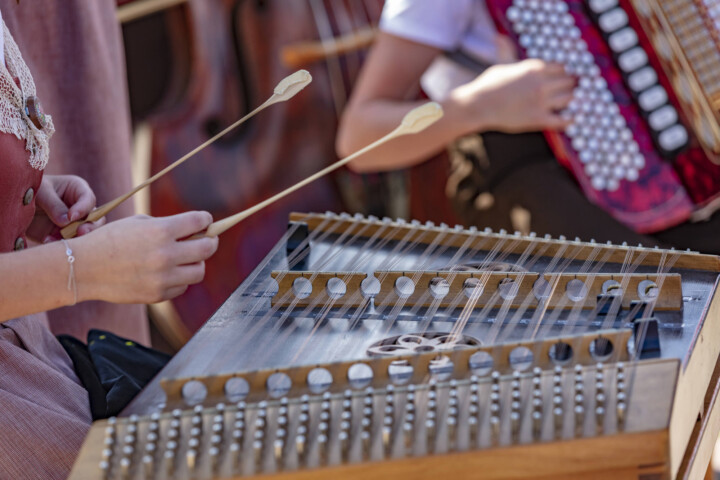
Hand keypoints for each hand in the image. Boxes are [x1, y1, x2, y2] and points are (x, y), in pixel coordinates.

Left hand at [28, 175, 103, 241]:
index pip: (89, 199)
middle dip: (90, 227)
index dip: (83, 208)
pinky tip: (47, 240)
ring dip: (75, 238)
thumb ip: (54, 206)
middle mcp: (80, 208)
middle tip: (81, 232)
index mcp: (78, 191)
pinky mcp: (63, 235)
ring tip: (60, 239)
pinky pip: (68, 242)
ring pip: (85, 234)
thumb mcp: (41, 193)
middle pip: (95, 219)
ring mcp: (73, 224)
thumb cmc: (30, 190)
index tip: (72, 216)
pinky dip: (60, 244)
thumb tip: (66, 222)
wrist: (13, 205)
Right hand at [72, 212, 218, 303]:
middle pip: (207, 249)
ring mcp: (163, 277)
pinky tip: (167, 272)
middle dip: (210, 242)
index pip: (200, 221)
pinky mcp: (158, 295)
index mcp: (161, 230)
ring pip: (199, 271)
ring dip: (196, 263)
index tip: (206, 221)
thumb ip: (168, 226)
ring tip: (185, 258)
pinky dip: (179, 279)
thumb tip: (197, 231)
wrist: (84, 268)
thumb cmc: (110, 240)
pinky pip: (182, 287)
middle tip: (207, 240)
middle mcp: (165, 254)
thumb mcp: (139, 222)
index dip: (206, 220)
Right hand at [451, 59, 575, 132]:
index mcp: (535, 68)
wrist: (477, 106)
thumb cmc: (487, 85)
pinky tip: (569, 118)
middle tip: (565, 92)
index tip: (558, 80)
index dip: (561, 74)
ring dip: (570, 101)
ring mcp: (541, 101)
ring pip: (569, 98)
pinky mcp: (538, 119)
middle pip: (568, 82)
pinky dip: (569, 119)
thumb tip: (499, 37)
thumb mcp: (500, 63)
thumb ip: (507, 50)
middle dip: (567, 87)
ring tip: (565, 104)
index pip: (561, 68)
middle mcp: (541, 83)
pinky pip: (563, 120)